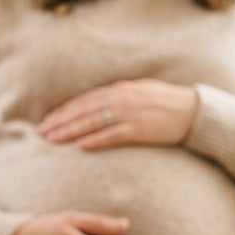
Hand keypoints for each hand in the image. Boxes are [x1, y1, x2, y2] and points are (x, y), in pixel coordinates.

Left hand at [37, 79, 196, 149]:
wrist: (193, 111)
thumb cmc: (166, 102)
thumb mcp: (140, 92)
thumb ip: (118, 97)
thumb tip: (97, 105)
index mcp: (120, 88)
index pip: (84, 99)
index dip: (64, 110)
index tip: (48, 119)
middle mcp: (121, 98)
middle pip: (83, 110)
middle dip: (60, 120)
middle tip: (41, 131)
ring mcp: (130, 113)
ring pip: (92, 122)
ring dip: (70, 131)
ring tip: (53, 139)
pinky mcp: (140, 129)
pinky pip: (112, 135)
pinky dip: (95, 140)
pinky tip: (80, 146)